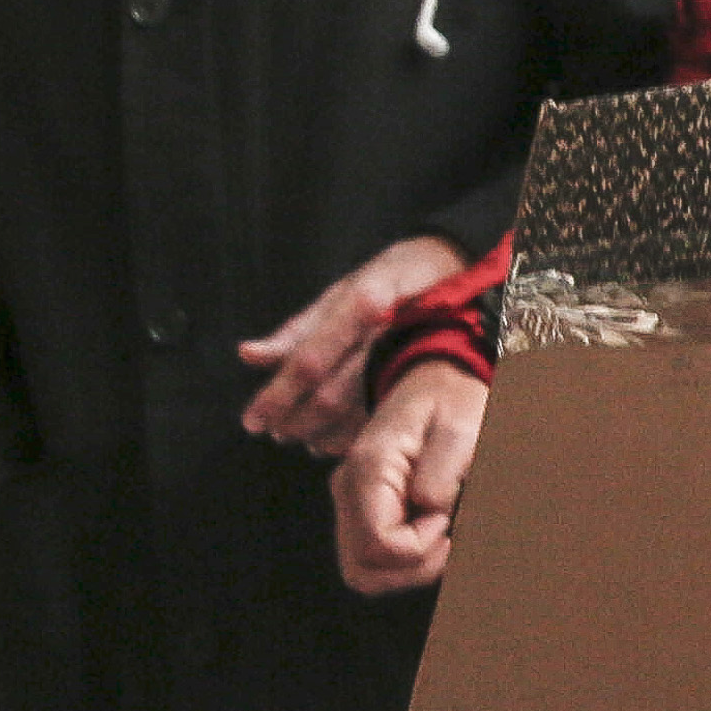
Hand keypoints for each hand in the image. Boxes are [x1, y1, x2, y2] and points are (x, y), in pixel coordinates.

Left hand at [241, 238, 470, 455]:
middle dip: (295, 420)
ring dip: (320, 433)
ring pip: (355, 413)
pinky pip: (382, 418)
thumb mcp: (344, 288)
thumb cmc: (395, 276)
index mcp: (361, 305)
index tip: (252, 420)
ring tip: (300, 438)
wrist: (462, 271)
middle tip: (274, 431)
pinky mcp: (425, 379)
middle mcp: (384, 334)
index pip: (309, 361)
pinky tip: (336, 439)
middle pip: (330, 395)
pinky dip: (353, 435)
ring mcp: (408, 358)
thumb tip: (249, 355)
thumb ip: (297, 328)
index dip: (277, 395)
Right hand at [331, 358, 488, 594]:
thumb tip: (427, 512)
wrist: (434, 381)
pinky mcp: (359, 508)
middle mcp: (347, 488)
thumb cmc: (451, 402)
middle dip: (411, 569)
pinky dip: (400, 562)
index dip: (419, 547)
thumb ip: (441, 475)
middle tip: (446, 539)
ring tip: (439, 539)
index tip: (446, 519)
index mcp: (369, 468)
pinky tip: (428, 535)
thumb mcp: (460, 429)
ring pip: (362, 572)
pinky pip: (369, 557)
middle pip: (362, 569)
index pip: (379, 544)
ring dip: (405, 571)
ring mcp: (349, 501)